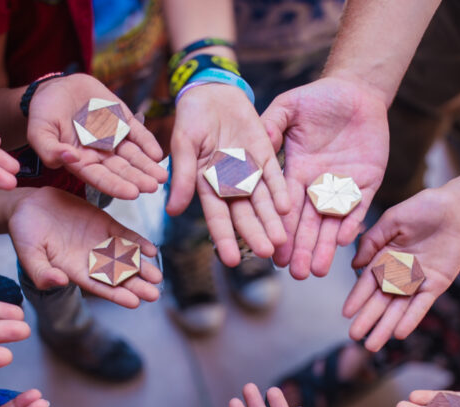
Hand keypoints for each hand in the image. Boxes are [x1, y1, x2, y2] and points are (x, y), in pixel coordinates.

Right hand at [8, 187, 161, 307]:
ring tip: (157, 276)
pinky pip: (124, 235)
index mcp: (74, 270)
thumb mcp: (29, 253)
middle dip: (136, 285)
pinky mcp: (104, 223)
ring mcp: (99, 242)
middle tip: (154, 295)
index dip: (116, 294)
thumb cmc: (24, 232)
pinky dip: (137, 243)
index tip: (134, 303)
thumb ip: (42, 272)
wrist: (28, 204)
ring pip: (125, 258)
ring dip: (141, 267)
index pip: (99, 286)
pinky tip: (151, 250)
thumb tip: (60, 283)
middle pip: (118, 276)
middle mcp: (90, 260)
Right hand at [28, 74, 166, 198]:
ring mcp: (113, 138)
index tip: (132, 194)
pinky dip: (148, 143)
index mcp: (82, 162)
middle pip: (122, 171)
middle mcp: (100, 154)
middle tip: (153, 186)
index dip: (116, 186)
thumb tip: (67, 159)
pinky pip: (138, 134)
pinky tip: (157, 154)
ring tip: (162, 176)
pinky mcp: (123, 121)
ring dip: (148, 166)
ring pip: (134, 156)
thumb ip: (49, 149)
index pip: (101, 178)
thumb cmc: (43, 113)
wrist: (55, 87)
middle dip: (138, 179)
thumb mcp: (39, 131)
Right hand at [169, 84, 290, 265]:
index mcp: (207, 186)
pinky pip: (273, 177)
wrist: (212, 93)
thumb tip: (172, 210)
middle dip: (255, 234)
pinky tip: (286, 207)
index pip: (217, 217)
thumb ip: (183, 175)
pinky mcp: (265, 156)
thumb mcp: (183, 144)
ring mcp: (249, 172)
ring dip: (272, 221)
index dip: (225, 238)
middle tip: (267, 252)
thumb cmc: (191, 118)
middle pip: (244, 215)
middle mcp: (230, 185)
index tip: (232, 260)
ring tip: (282, 240)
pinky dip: (279, 191)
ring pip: (262, 202)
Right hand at [261, 76, 387, 277]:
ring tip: (315, 271)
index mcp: (295, 172)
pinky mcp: (367, 183)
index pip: (283, 208)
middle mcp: (316, 186)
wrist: (358, 91)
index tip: (268, 251)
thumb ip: (272, 125)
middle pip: (306, 224)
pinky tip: (342, 241)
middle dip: (299, 249)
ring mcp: (343, 186)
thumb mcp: (289, 107)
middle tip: (293, 274)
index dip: (277, 230)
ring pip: (331, 223)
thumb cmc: (319, 97)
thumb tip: (255, 146)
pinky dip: (351, 223)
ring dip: (323, 247)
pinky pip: (359, 207)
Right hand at [342, 186, 459, 350]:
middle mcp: (399, 272)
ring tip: (373, 345)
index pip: (367, 282)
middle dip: (368, 319)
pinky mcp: (437, 283)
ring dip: (386, 326)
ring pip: (399, 308)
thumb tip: (354, 265)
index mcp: (385, 257)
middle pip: (380, 300)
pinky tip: (400, 333)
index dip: (357, 298)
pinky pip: (422, 304)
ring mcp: (418, 280)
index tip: (346, 313)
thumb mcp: (392, 220)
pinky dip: (412, 318)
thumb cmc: (425, 207)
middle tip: (354, 337)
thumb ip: (372, 241)